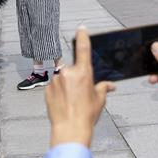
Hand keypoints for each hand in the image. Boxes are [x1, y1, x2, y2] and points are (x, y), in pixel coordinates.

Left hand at [45, 27, 116, 147]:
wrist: (70, 129)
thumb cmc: (86, 115)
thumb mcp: (99, 100)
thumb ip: (103, 88)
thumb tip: (111, 85)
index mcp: (83, 73)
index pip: (83, 48)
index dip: (83, 36)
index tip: (81, 29)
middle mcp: (67, 73)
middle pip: (70, 67)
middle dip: (73, 76)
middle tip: (77, 92)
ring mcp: (55, 80)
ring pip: (61, 77)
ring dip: (65, 84)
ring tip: (70, 100)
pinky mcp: (46, 88)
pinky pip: (53, 85)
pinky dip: (58, 91)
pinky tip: (63, 102)